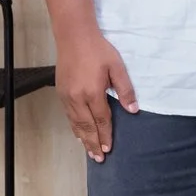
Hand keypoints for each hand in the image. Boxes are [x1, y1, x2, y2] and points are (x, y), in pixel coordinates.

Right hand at [55, 26, 137, 160]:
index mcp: (93, 92)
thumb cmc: (99, 50)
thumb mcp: (117, 68)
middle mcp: (77, 97)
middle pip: (86, 126)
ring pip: (75, 123)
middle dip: (93, 143)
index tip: (109, 150)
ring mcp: (67, 95)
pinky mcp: (61, 92)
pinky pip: (68, 115)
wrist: (74, 36)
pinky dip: (74, 127)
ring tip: (89, 151)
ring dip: (83, 138)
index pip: (102, 120)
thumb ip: (126, 90)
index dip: (106, 136)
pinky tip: (78, 133)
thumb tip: (133, 109)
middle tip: (99, 159)